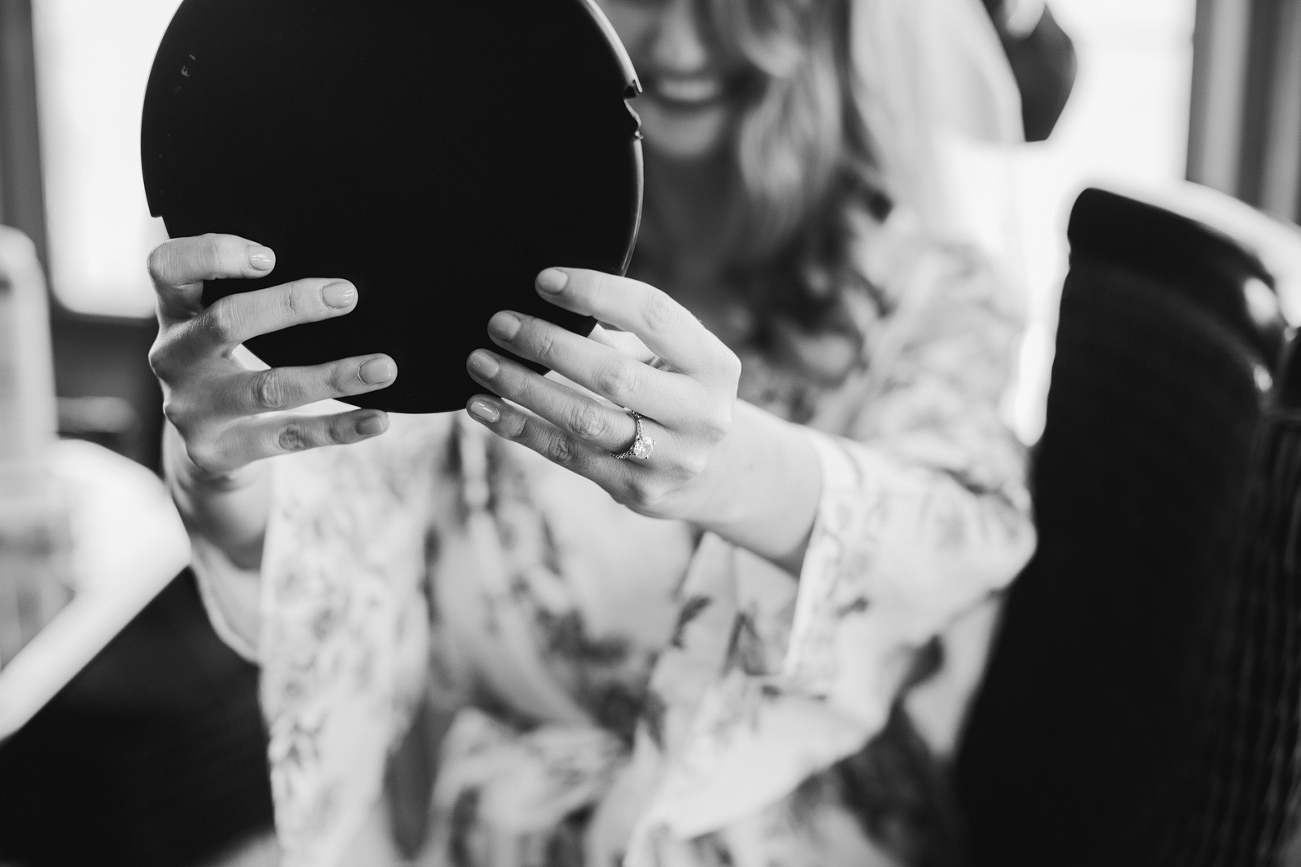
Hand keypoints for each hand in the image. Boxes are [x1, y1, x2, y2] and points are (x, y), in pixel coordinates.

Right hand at [147, 233, 397, 480]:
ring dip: (332, 376)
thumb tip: (332, 280)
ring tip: (383, 367)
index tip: (270, 256)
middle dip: (291, 306)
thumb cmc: (225, 366)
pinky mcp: (218, 452)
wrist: (202, 449)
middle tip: (347, 295)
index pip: (168, 268)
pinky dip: (338, 428)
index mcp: (173, 313)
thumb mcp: (216, 326)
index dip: (212, 254)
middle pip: (225, 322)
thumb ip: (247, 296)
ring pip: (268, 388)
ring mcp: (191, 410)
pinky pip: (289, 438)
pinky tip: (377, 419)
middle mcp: (173, 358)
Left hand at [463, 267, 741, 523]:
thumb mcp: (674, 360)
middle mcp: (701, 414)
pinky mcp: (639, 490)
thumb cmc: (677, 393)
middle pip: (613, 375)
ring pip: (583, 420)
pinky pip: (567, 455)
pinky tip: (485, 408)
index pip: (654, 316)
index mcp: (714, 364)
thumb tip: (543, 297)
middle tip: (499, 323)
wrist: (716, 472)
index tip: (543, 281)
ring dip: (524, 388)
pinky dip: (520, 428)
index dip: (596, 293)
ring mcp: (672, 458)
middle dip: (548, 345)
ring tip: (481, 363)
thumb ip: (625, 332)